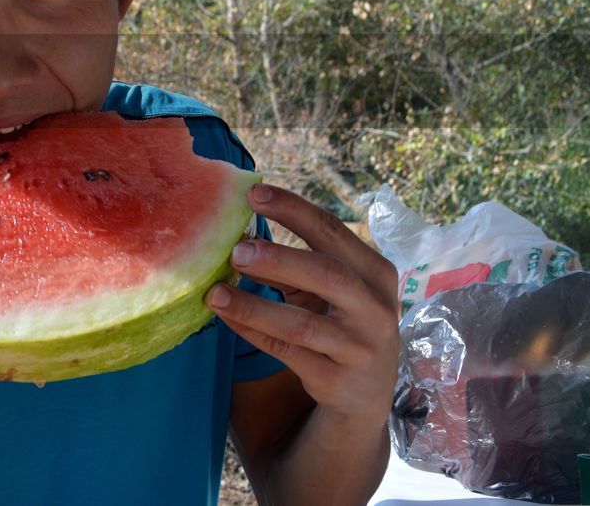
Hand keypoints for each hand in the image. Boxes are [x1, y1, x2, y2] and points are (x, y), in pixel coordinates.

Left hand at [206, 183, 398, 424]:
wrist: (366, 396)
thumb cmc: (342, 325)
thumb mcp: (324, 292)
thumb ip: (289, 267)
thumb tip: (240, 242)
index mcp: (376, 273)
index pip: (333, 232)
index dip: (293, 210)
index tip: (253, 194)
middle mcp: (375, 309)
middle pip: (326, 275)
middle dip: (278, 259)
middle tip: (235, 250)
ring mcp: (359, 348)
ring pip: (301, 323)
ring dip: (252, 306)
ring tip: (214, 292)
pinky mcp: (336, 380)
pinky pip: (285, 352)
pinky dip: (252, 331)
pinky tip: (224, 316)